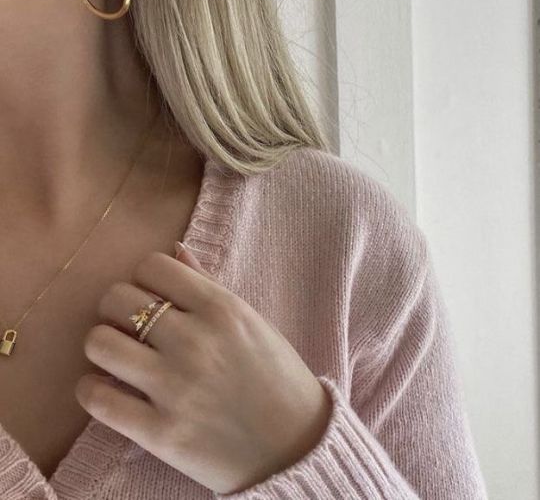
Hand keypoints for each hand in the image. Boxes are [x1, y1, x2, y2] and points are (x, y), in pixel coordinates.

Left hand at [75, 244, 331, 493]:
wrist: (296, 447)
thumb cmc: (276, 377)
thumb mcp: (250, 320)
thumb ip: (208, 284)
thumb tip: (173, 249)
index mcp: (221, 308)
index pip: (152, 266)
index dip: (144, 278)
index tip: (150, 296)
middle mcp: (195, 341)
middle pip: (117, 299)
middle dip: (116, 308)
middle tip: (127, 326)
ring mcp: (176, 388)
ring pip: (99, 343)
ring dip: (101, 345)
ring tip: (115, 356)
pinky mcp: (161, 433)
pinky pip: (97, 400)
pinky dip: (91, 390)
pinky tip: (104, 388)